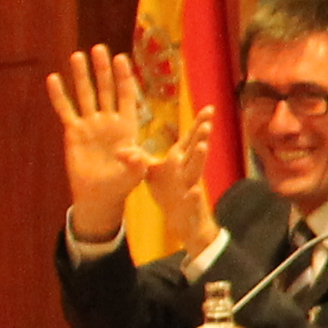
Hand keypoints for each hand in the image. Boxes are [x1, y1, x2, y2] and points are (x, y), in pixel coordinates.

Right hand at [45, 45, 208, 245]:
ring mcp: (90, 124)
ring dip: (82, 76)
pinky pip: (65, 110)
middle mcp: (108, 121)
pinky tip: (54, 79)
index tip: (122, 58)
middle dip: (103, 69)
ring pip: (86, 95)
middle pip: (106, 89)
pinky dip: (59, 96)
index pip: (126, 96)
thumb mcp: (134, 175)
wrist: (100, 195)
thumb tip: (133, 154)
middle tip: (99, 48)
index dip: (124, 77)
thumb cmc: (121, 184)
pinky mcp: (74, 132)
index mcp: (127, 126)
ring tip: (78, 55)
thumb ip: (136, 164)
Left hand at [140, 118, 216, 252]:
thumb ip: (138, 158)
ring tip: (203, 146)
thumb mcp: (153, 172)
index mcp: (181, 160)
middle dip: (201, 136)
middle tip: (207, 122)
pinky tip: (194, 192)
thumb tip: (118, 149)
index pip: (190, 138)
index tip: (209, 108)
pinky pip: (192, 201)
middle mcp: (188, 170)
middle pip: (196, 150)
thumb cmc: (169, 190)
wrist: (182, 219)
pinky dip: (194, 197)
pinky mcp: (189, 205)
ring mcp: (190, 187)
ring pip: (196, 171)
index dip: (199, 123)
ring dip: (199, 158)